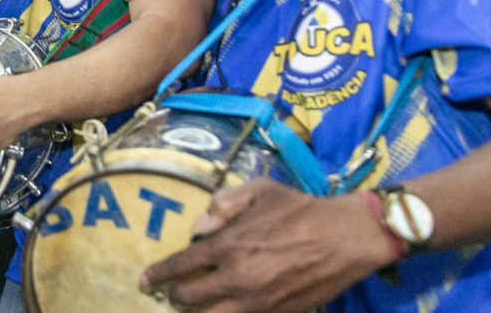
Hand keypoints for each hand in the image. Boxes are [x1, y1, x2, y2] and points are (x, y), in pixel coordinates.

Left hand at [140, 179, 394, 312]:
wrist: (346, 237)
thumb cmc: (300, 209)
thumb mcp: (258, 190)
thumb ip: (222, 205)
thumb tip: (197, 229)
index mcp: (228, 245)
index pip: (179, 266)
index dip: (157, 275)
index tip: (144, 280)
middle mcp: (236, 277)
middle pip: (188, 297)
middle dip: (174, 296)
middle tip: (171, 292)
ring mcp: (256, 300)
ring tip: (191, 307)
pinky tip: (221, 310)